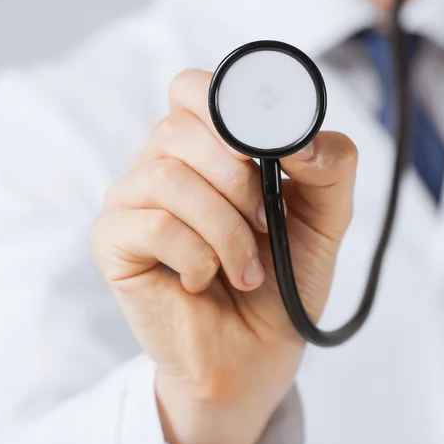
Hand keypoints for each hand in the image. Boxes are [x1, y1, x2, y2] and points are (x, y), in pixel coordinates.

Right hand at [91, 70, 357, 443]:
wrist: (256, 354)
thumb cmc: (282, 283)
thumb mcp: (325, 220)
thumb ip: (330, 166)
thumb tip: (298, 139)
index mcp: (206, 149)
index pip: (195, 89)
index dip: (231, 111)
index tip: (271, 156)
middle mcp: (162, 165)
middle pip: (180, 128)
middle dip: (237, 181)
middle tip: (265, 226)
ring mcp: (131, 203)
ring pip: (167, 176)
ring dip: (223, 228)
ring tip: (244, 269)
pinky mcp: (113, 243)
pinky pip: (151, 225)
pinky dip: (194, 256)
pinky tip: (202, 279)